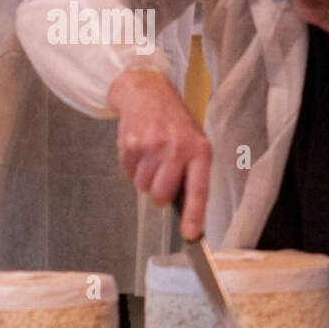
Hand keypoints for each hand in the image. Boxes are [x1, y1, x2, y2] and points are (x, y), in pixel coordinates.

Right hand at [108, 67, 211, 239]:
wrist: (147, 91)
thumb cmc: (175, 124)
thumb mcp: (195, 142)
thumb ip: (192, 172)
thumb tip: (187, 210)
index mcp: (200, 151)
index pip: (199, 190)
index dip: (194, 215)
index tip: (191, 235)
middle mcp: (177, 149)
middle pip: (161, 195)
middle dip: (159, 194)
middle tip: (161, 176)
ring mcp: (152, 146)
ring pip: (143, 186)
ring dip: (145, 178)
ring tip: (152, 156)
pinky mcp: (130, 144)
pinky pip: (128, 172)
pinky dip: (132, 166)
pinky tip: (140, 148)